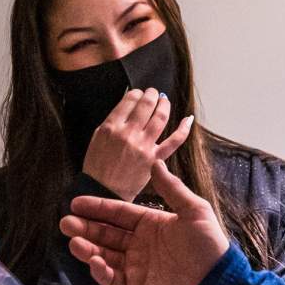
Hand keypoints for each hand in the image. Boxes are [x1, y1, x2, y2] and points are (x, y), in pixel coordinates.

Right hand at [60, 159, 228, 284]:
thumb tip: (156, 162)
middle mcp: (140, 244)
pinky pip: (112, 279)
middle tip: (65, 223)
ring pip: (104, 255)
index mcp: (151, 224)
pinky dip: (101, 272)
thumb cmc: (208, 246)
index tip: (76, 202)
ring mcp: (136, 267)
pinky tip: (94, 262)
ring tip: (73, 241)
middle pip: (106, 234)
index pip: (118, 213)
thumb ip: (172, 189)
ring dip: (87, 248)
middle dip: (85, 228)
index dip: (97, 208)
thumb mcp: (194, 211)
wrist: (216, 284)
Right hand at [82, 88, 194, 202]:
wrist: (103, 191)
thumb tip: (127, 105)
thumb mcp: (96, 138)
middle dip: (151, 94)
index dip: (136, 93)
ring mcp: (144, 146)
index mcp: (111, 127)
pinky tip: (188, 119)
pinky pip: (174, 141)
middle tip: (153, 93)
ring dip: (164, 104)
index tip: (138, 93)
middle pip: (146, 105)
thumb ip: (112, 121)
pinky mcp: (155, 158)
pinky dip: (183, 128)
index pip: (129, 100)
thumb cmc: (97, 167)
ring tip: (164, 100)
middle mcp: (129, 133)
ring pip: (160, 117)